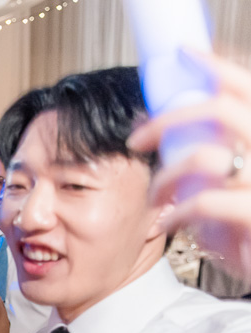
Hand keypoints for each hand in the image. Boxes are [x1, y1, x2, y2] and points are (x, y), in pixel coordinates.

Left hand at [127, 49, 250, 278]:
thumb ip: (205, 162)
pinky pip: (206, 203)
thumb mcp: (225, 191)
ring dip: (167, 175)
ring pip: (207, 157)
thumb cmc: (246, 235)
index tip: (187, 53)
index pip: (250, 90)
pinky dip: (176, 214)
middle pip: (224, 111)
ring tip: (154, 196)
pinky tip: (166, 226)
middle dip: (171, 119)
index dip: (220, 68)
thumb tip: (160, 136)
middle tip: (137, 138)